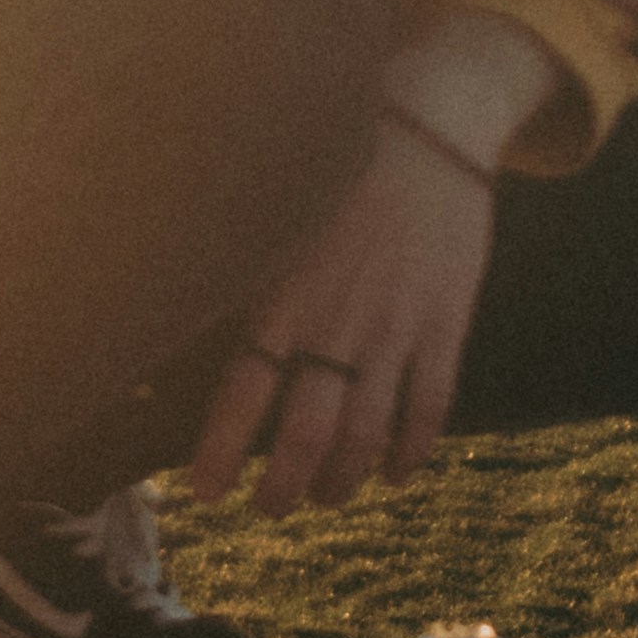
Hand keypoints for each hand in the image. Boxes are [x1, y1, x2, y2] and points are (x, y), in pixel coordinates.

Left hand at [189, 112, 500, 516]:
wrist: (428, 129)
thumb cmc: (338, 174)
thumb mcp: (279, 224)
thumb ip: (248, 284)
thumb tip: (191, 330)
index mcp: (285, 295)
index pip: (243, 392)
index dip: (221, 451)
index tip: (205, 493)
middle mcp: (336, 321)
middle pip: (305, 431)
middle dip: (284, 486)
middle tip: (270, 508)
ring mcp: (395, 327)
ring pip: (365, 433)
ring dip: (342, 479)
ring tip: (326, 497)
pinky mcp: (445, 324)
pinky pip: (430, 406)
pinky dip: (412, 451)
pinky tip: (395, 473)